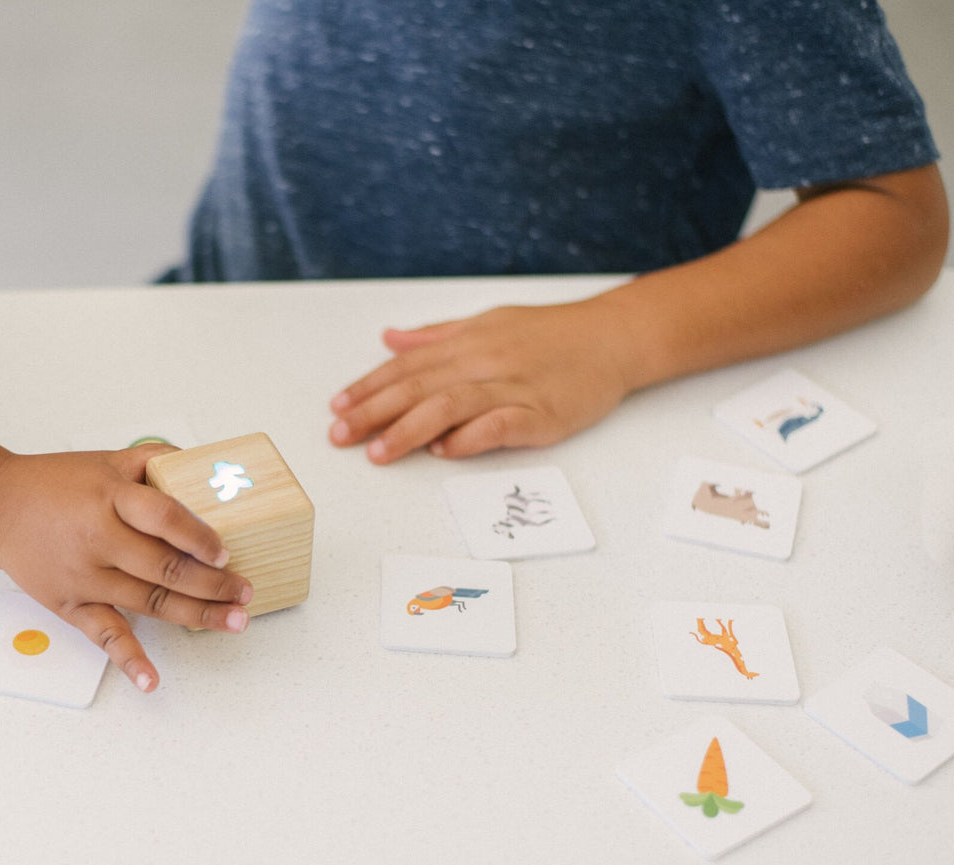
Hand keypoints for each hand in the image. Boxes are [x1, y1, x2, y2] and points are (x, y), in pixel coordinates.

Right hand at [0, 445, 252, 692]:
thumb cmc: (54, 483)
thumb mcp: (105, 460)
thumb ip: (153, 462)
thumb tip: (204, 467)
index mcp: (109, 498)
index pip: (163, 518)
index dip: (199, 538)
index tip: (226, 552)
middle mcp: (97, 539)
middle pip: (164, 568)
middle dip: (213, 584)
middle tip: (245, 592)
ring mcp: (84, 577)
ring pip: (148, 602)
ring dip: (195, 615)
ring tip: (233, 621)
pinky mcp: (69, 605)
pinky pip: (104, 636)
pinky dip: (128, 660)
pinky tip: (151, 680)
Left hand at [328, 298, 636, 461]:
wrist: (615, 336)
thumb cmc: (550, 333)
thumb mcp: (487, 322)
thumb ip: (436, 336)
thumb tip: (390, 339)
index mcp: (467, 341)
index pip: (406, 366)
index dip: (368, 387)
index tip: (338, 408)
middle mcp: (483, 361)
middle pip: (418, 387)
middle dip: (373, 412)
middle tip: (339, 435)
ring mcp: (513, 387)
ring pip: (450, 407)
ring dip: (409, 430)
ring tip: (377, 453)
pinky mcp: (542, 413)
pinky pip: (498, 426)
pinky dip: (468, 439)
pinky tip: (443, 452)